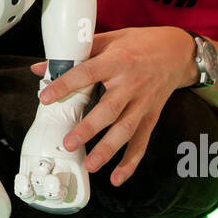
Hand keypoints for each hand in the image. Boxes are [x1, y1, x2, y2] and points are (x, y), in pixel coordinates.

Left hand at [31, 26, 196, 186]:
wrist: (177, 52)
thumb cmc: (139, 44)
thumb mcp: (109, 40)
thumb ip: (77, 54)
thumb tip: (40, 67)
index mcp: (117, 61)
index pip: (87, 73)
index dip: (66, 85)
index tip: (46, 97)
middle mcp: (131, 84)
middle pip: (109, 110)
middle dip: (89, 128)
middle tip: (70, 143)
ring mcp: (143, 103)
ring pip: (125, 130)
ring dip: (108, 150)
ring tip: (90, 165)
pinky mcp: (151, 116)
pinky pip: (141, 142)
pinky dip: (131, 162)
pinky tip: (118, 178)